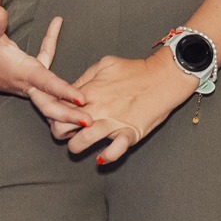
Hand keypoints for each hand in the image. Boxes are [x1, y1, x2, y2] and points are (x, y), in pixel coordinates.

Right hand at [0, 6, 87, 108]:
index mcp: (21, 72)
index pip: (46, 83)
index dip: (63, 91)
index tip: (81, 100)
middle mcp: (27, 80)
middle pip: (50, 103)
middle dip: (69, 115)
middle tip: (91, 122)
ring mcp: (29, 81)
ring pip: (51, 94)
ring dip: (69, 100)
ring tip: (89, 108)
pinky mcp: (29, 74)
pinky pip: (46, 67)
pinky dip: (52, 45)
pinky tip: (56, 23)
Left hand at [60, 49, 197, 164]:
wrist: (165, 77)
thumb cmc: (137, 70)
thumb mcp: (106, 64)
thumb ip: (85, 77)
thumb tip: (72, 90)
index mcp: (90, 91)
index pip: (58, 107)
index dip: (55, 113)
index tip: (62, 115)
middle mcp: (97, 109)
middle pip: (61, 128)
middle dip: (60, 131)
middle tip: (69, 130)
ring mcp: (112, 123)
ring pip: (79, 143)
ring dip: (76, 146)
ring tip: (82, 142)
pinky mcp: (129, 133)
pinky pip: (113, 152)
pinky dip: (106, 156)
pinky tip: (103, 155)